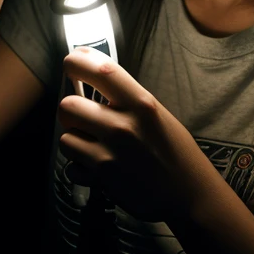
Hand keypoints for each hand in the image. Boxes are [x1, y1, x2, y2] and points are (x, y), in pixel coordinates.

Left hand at [58, 46, 214, 222]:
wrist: (188, 192)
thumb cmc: (174, 149)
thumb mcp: (156, 112)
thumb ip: (126, 96)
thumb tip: (93, 77)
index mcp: (140, 102)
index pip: (99, 70)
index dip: (77, 61)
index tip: (72, 62)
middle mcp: (123, 125)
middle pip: (68, 105)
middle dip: (71, 110)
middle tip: (83, 116)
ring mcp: (110, 154)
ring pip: (65, 138)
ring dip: (75, 140)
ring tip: (91, 143)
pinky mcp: (101, 181)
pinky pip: (71, 167)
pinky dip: (79, 167)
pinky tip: (96, 166)